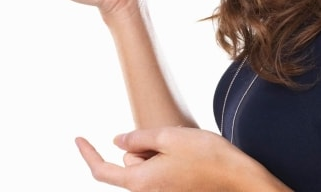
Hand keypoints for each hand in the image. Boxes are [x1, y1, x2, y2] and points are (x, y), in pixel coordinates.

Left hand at [76, 128, 288, 191]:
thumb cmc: (208, 157)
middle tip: (168, 143)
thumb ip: (137, 139)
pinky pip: (160, 175)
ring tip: (184, 153)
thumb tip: (116, 142)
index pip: (103, 171)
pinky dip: (167, 163)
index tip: (77, 139)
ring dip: (157, 156)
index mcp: (141, 182)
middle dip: (141, 150)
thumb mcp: (168, 137)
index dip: (88, 154)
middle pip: (129, 164)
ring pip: (146, 168)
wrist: (242, 180)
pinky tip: (188, 161)